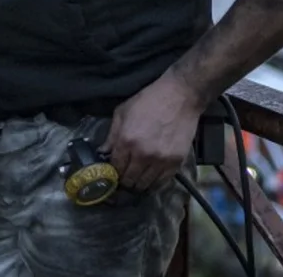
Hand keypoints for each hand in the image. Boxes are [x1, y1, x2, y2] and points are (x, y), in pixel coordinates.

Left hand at [105, 71, 203, 191]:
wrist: (180, 96)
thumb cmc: (149, 101)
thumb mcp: (123, 112)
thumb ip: (111, 136)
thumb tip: (102, 154)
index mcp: (126, 140)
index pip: (115, 168)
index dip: (112, 173)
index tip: (112, 173)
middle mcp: (142, 154)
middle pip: (129, 181)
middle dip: (124, 181)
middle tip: (125, 177)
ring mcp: (160, 161)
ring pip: (145, 185)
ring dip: (139, 184)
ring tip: (137, 178)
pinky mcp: (176, 163)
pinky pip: (162, 183)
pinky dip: (154, 183)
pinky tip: (151, 177)